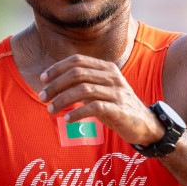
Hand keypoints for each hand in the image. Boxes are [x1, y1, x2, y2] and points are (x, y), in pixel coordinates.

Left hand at [39, 54, 162, 148]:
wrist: (144, 124)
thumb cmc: (116, 107)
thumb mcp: (101, 90)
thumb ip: (83, 83)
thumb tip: (54, 83)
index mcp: (106, 68)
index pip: (78, 60)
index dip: (57, 68)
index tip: (42, 79)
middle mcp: (112, 77)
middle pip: (77, 74)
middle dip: (56, 85)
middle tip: (42, 97)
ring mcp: (117, 92)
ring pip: (83, 90)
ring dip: (62, 100)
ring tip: (50, 110)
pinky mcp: (119, 109)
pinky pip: (94, 107)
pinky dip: (78, 113)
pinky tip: (67, 120)